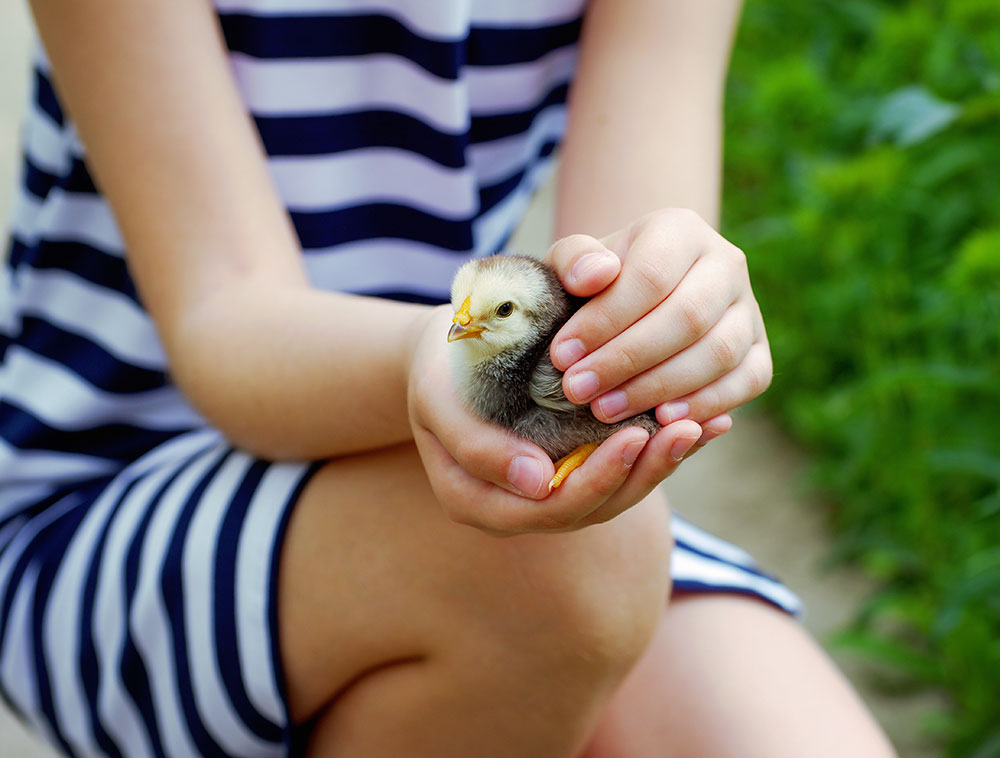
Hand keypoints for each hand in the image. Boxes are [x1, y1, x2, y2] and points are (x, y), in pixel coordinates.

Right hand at [407, 306, 702, 533]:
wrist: (445, 350)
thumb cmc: (438, 367)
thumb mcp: (438, 396)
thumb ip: (476, 441)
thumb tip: (540, 483)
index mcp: (476, 498)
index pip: (548, 506)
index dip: (596, 479)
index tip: (634, 437)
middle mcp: (517, 505)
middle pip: (592, 507)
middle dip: (643, 471)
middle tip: (684, 429)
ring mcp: (549, 489)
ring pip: (615, 492)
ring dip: (660, 463)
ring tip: (702, 425)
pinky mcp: (575, 466)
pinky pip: (623, 468)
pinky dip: (661, 448)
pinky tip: (706, 422)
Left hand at [546, 208, 771, 451]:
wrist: (634, 301)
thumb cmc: (596, 283)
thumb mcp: (572, 264)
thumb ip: (573, 260)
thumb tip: (596, 274)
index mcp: (680, 230)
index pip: (650, 276)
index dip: (605, 321)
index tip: (563, 355)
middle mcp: (726, 263)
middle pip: (687, 317)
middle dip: (627, 360)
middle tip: (578, 389)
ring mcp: (749, 309)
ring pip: (719, 352)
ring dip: (659, 387)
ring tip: (606, 410)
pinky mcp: (760, 351)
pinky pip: (749, 381)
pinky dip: (707, 404)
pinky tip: (661, 420)